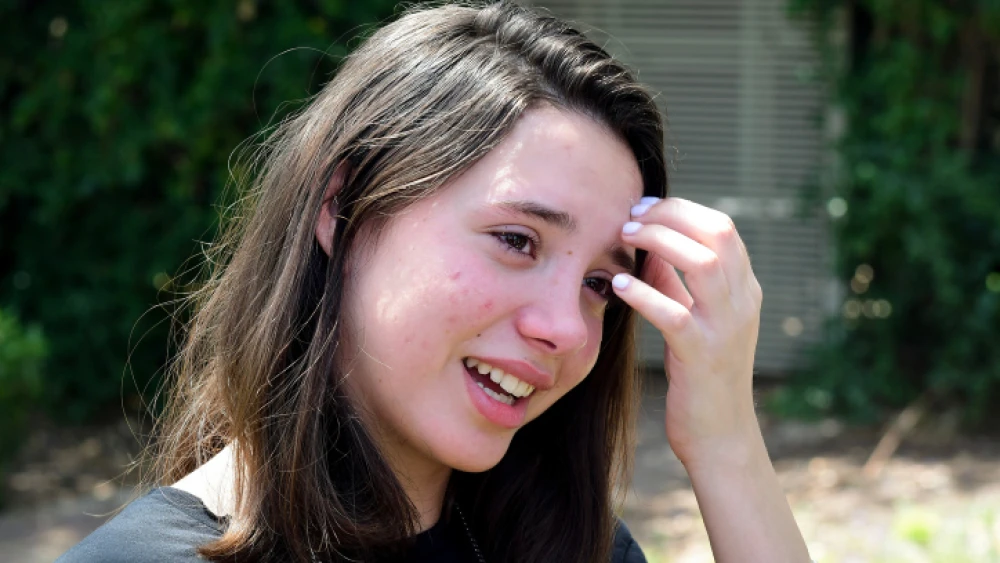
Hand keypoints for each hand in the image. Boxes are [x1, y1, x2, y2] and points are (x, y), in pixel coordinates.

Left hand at [612, 197, 763, 467]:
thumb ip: (677, 282)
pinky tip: (618, 285)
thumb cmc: (701, 375)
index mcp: (745, 289)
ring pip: (704, 264)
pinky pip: (675, 314)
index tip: (643, 206)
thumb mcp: (695, 319)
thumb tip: (649, 245)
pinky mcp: (702, 356)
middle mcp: (743, 302)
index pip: (722, 227)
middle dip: (670, 215)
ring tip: (624, 238)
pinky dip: (645, 294)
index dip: (681, 209)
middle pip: (718, 234)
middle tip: (629, 218)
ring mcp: (727, 329)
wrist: (720, 436)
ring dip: (661, 242)